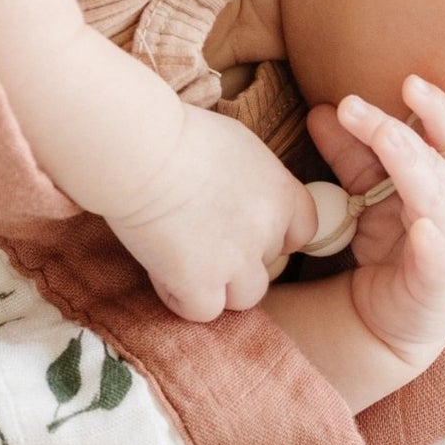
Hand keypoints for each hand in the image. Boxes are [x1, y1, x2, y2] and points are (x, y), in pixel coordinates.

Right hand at [101, 102, 318, 322]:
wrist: (141, 149)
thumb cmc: (177, 133)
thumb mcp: (235, 144)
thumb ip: (252, 178)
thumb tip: (242, 194)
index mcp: (281, 192)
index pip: (302, 232)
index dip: (274, 235)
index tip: (244, 228)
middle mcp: (267, 230)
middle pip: (269, 265)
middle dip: (239, 257)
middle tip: (199, 236)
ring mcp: (237, 261)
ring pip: (245, 297)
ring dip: (217, 285)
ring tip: (182, 259)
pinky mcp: (201, 283)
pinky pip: (203, 311)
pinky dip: (181, 297)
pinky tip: (162, 270)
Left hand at [305, 72, 444, 382]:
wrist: (382, 321)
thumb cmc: (382, 246)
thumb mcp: (361, 192)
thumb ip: (348, 152)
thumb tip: (322, 109)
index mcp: (437, 176)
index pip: (440, 133)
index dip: (430, 107)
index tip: (406, 80)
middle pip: (436, 159)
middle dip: (399, 130)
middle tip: (356, 106)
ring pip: (441, 200)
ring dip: (415, 168)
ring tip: (387, 141)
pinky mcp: (440, 287)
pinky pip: (440, 263)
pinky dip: (433, 246)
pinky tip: (421, 231)